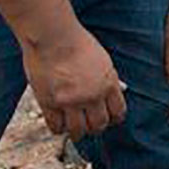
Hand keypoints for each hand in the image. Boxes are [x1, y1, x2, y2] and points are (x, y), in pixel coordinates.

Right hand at [23, 24, 125, 140]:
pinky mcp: (50, 103)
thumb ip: (108, 78)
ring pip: (78, 130)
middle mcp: (92, 96)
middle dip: (95, 127)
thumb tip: (118, 90)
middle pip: (98, 125)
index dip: (113, 118)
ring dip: (77, 133)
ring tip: (74, 130)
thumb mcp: (102, 59)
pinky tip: (58, 126)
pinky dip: (58, 129)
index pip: (118, 112)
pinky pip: (56, 126)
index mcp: (108, 84)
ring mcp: (70, 101)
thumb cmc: (75, 42)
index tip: (109, 119)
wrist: (52, 36)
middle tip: (90, 125)